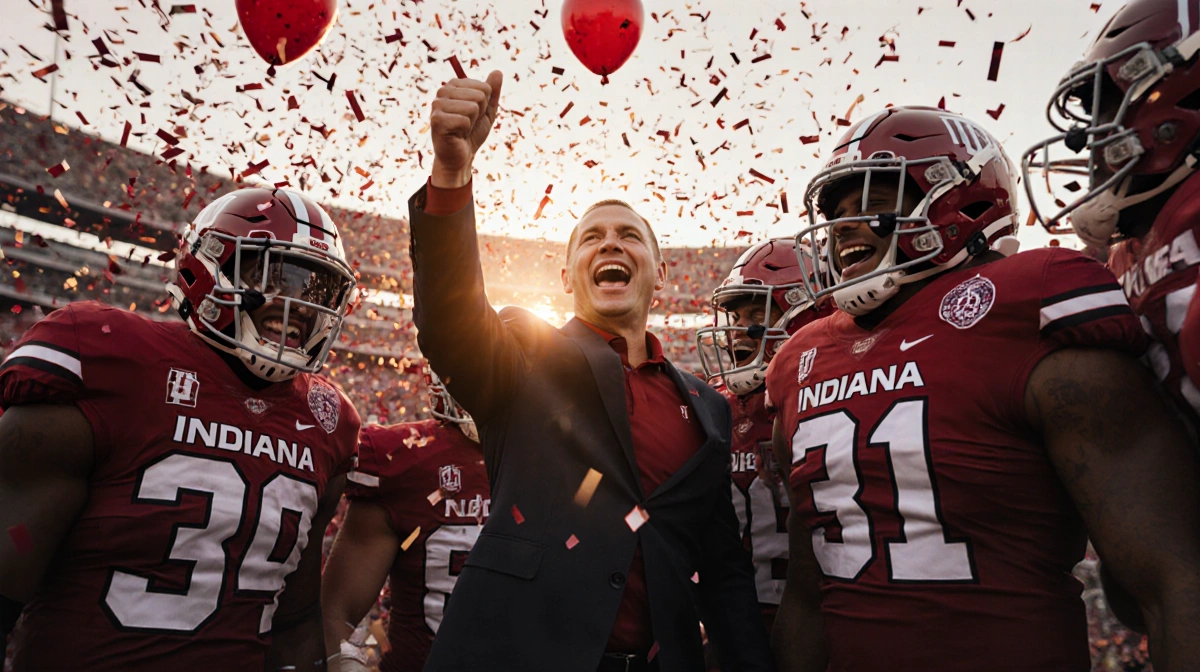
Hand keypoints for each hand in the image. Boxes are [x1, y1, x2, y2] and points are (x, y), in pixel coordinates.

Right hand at [429, 70, 502, 188]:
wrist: (461, 156)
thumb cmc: (472, 133)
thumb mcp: (487, 111)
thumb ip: (492, 92)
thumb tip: (498, 71)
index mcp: (454, 85)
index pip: (485, 88)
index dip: (484, 106)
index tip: (473, 116)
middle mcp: (443, 91)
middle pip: (480, 96)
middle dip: (479, 114)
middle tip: (467, 124)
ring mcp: (437, 105)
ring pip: (473, 107)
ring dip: (472, 123)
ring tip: (461, 129)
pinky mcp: (436, 120)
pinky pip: (464, 120)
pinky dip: (465, 131)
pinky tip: (456, 135)